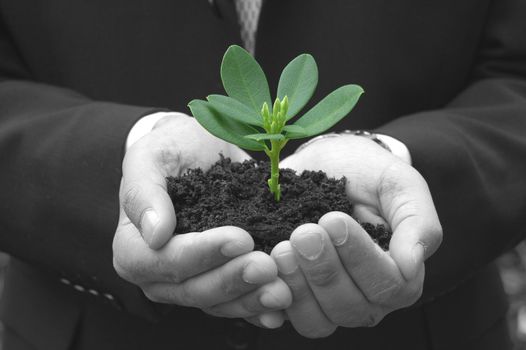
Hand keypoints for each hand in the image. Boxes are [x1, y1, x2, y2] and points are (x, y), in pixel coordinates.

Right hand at [113, 114, 290, 324]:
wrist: (201, 153)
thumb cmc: (172, 151)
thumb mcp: (150, 156)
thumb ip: (143, 192)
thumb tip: (154, 233)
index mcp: (134, 249)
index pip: (165, 261)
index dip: (202, 254)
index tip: (240, 238)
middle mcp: (158, 275)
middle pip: (194, 289)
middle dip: (233, 279)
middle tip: (267, 266)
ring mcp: (190, 283)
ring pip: (218, 303)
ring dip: (251, 299)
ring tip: (282, 289)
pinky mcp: (218, 283)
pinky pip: (236, 304)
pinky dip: (258, 306)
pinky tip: (282, 305)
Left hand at [272, 134, 441, 337]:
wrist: (327, 162)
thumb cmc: (368, 174)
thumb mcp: (399, 184)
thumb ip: (417, 221)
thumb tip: (413, 264)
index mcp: (398, 275)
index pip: (387, 286)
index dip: (359, 258)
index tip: (333, 220)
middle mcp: (366, 297)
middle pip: (350, 308)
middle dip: (324, 271)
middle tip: (304, 232)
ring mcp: (328, 300)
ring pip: (317, 322)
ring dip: (298, 287)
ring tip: (283, 248)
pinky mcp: (296, 296)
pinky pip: (284, 315)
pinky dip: (272, 298)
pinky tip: (265, 269)